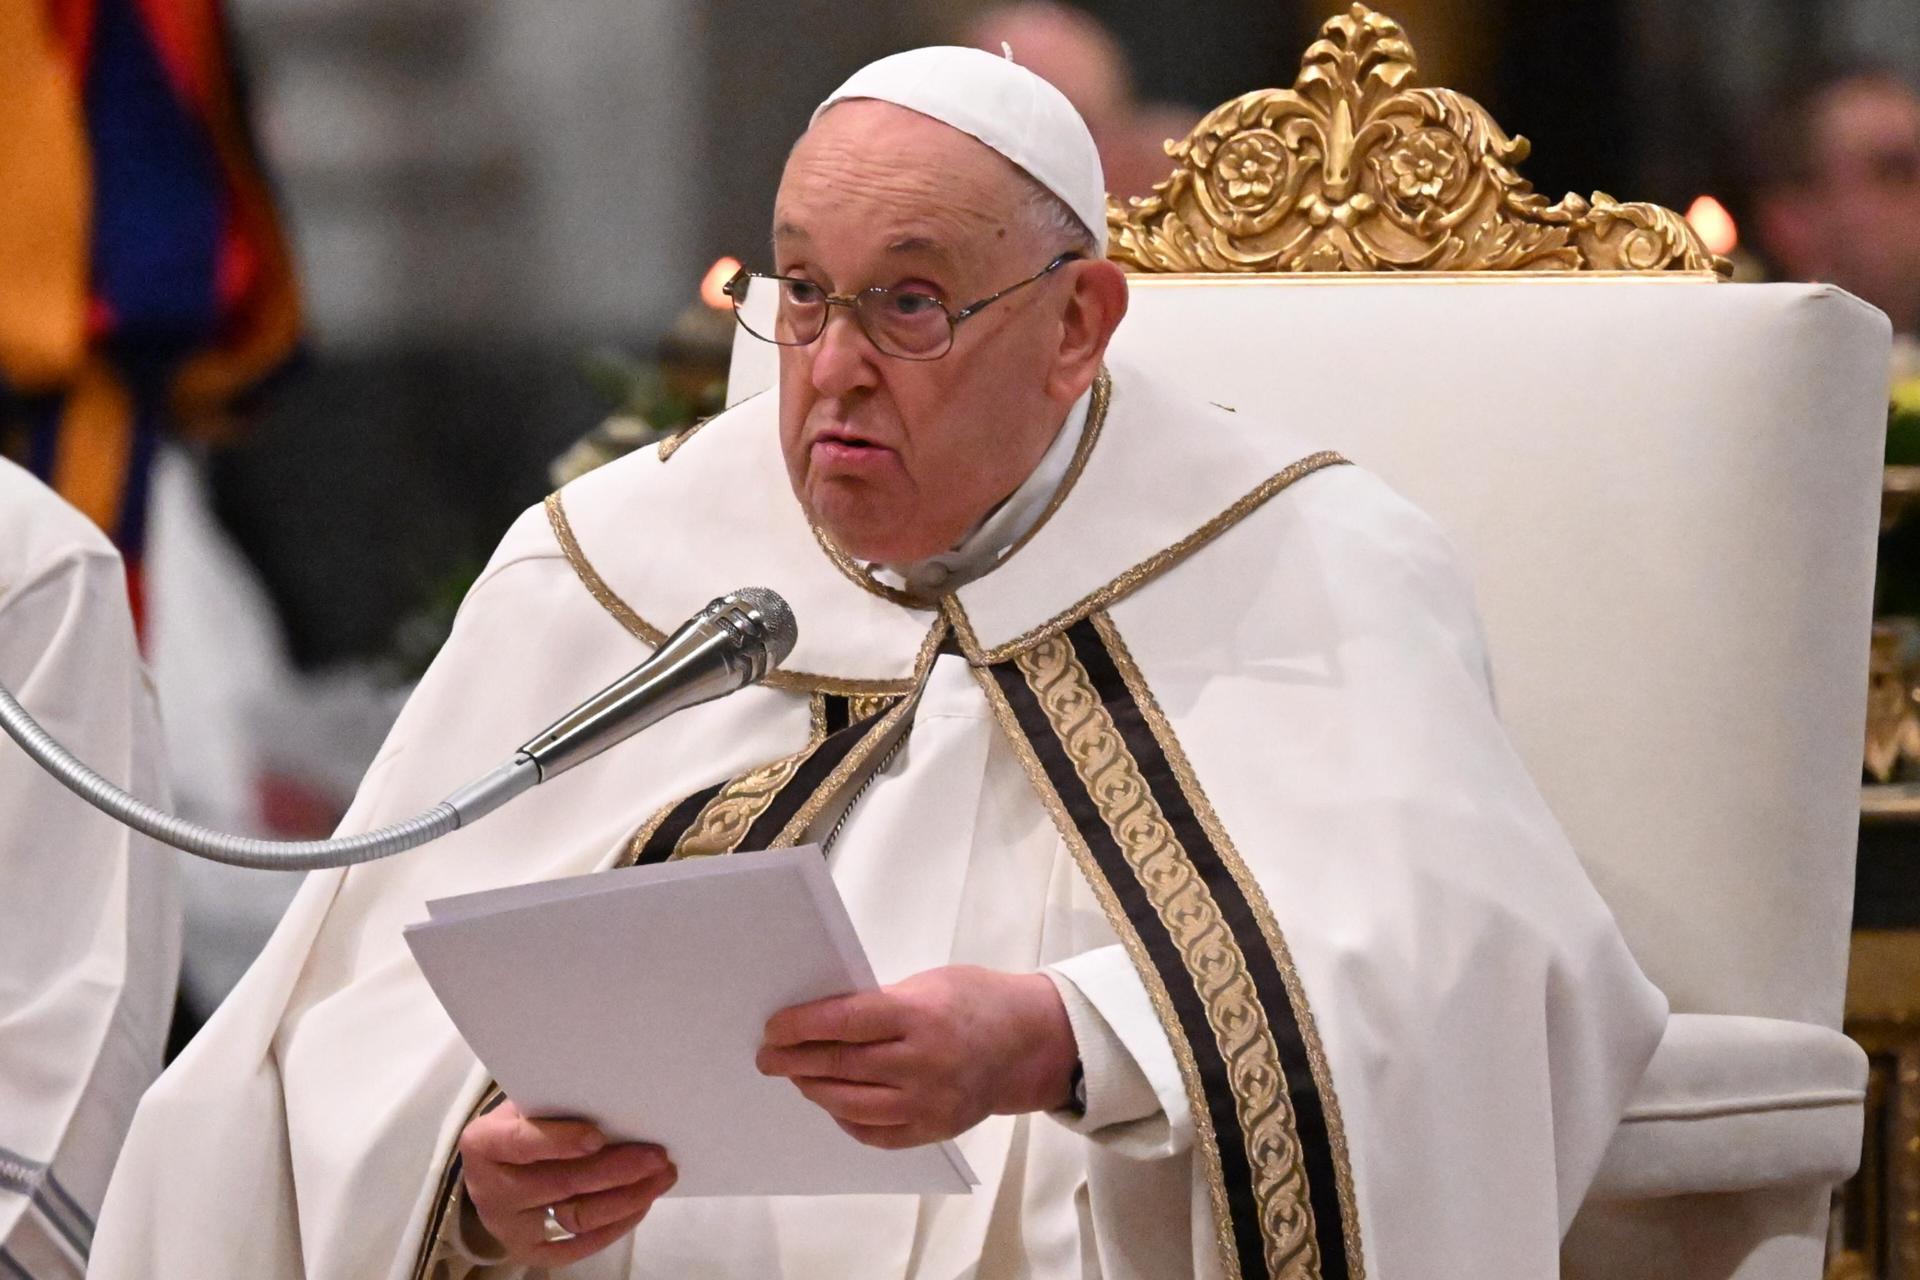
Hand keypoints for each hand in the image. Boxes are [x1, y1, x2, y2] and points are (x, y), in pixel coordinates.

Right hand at [457, 1099, 676, 1267]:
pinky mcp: (530, 1251)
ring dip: (627, 1198)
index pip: (521, 1143)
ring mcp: (509, 1226)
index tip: (598, 1136)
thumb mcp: (528, 1106)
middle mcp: (490, 1190)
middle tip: (657, 1156)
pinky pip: (579, 1246)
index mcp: (485, 1143)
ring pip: (577, 1217)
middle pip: (561, 1183)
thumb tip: (617, 1099)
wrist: (496, 1169)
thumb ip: (559, 1105)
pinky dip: (616, 1225)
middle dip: (616, 1170)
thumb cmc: (523, 1125)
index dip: (559, 1141)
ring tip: (661, 1177)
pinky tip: (643, 1202)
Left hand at [756, 965, 1077, 1148]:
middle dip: (795, 1060)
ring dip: (815, 1089)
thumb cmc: (975, 1002)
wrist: (1030, 1042)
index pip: (844, 1022)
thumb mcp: (927, 985)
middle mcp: (923, 1063)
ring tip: (798, 1077)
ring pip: (851, 1104)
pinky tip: (833, 1102)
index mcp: (920, 1016)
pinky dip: (846, 1118)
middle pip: (841, 1065)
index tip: (773, 1028)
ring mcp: (929, 1103)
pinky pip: (874, 1133)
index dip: (800, 1025)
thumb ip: (879, 1005)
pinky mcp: (933, 1130)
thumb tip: (820, 1021)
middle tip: (769, 1056)